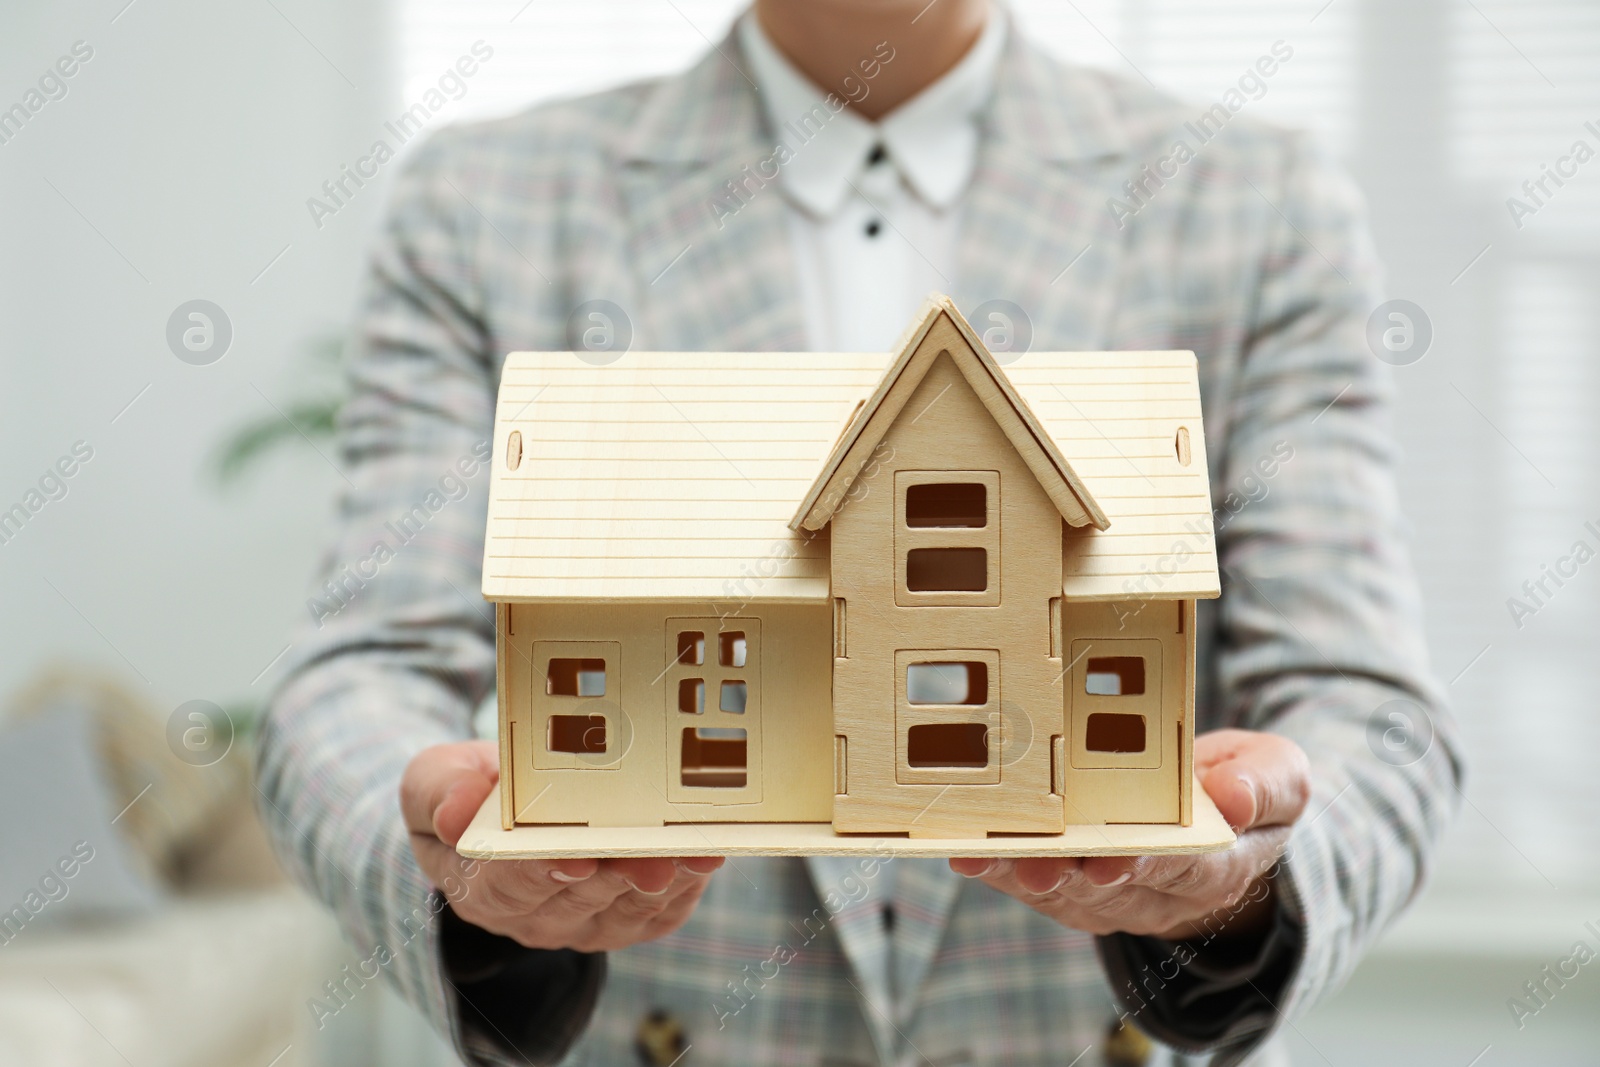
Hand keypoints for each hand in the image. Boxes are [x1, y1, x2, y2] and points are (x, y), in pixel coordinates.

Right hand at [400, 740, 723, 950]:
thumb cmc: (468, 792)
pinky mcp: (624, 919)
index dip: (542, 872)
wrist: (501, 814)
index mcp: (479, 888)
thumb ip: (438, 794)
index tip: (573, 856)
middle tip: (651, 853)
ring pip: (626, 908)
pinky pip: (657, 914)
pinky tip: (703, 857)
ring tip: (690, 851)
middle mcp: (533, 918)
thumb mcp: (431, 780)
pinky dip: (685, 886)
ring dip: (663, 880)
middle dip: (617, 873)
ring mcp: (582, 924)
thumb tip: (456, 814)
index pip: (509, 885)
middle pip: (580, 897)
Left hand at [949, 729, 1309, 940]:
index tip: (1112, 860)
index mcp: (1216, 868)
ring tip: (984, 856)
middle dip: (1070, 875)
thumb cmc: (1249, 790)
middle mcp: (1159, 894)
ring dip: (1020, 875)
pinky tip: (966, 850)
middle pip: (1109, 890)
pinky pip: (1033, 884)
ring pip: (1062, 893)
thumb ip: (1265, 787)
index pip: (1180, 873)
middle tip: (1037, 863)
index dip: (1144, 867)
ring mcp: (1111, 895)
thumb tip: (1234, 799)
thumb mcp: (1281, 778)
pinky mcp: (1073, 885)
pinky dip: (999, 868)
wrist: (1221, 818)